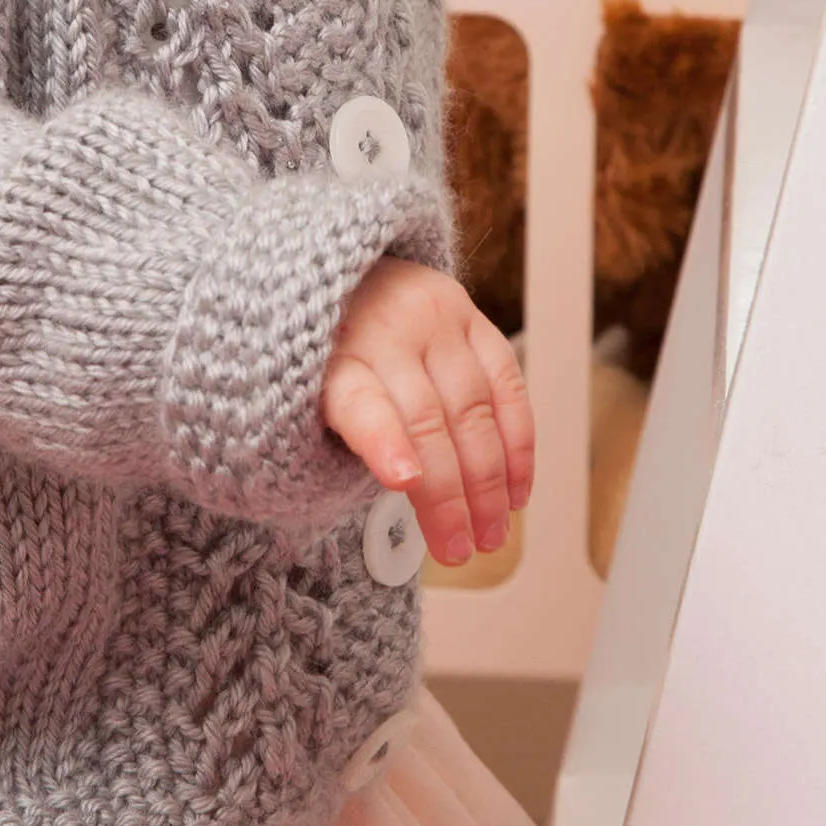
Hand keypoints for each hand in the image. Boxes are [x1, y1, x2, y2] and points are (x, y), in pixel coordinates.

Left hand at [321, 256, 532, 566]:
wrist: (343, 276)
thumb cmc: (324, 356)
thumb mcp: (307, 398)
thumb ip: (348, 441)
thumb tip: (400, 503)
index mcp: (333, 358)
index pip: (360, 401)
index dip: (384, 441)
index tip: (402, 480)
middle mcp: (385, 331)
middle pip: (427, 419)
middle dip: (450, 493)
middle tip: (459, 549)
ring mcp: (433, 318)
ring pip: (474, 407)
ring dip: (491, 480)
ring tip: (491, 534)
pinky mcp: (470, 314)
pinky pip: (507, 383)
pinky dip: (518, 442)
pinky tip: (517, 490)